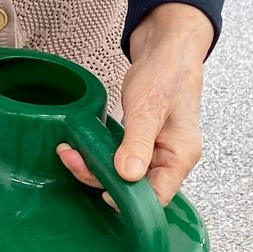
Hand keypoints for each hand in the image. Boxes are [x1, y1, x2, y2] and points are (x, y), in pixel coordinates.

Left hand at [57, 1, 213, 205]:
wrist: (167, 50)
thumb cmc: (165, 73)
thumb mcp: (148, 106)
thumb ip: (138, 142)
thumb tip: (128, 175)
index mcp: (181, 156)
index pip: (159, 196)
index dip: (131, 200)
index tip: (102, 190)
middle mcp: (170, 160)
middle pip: (137, 190)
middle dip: (103, 180)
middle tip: (75, 160)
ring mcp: (156, 154)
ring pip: (124, 177)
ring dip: (96, 168)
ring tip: (71, 152)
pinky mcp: (142, 146)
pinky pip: (119, 161)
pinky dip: (99, 157)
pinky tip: (81, 148)